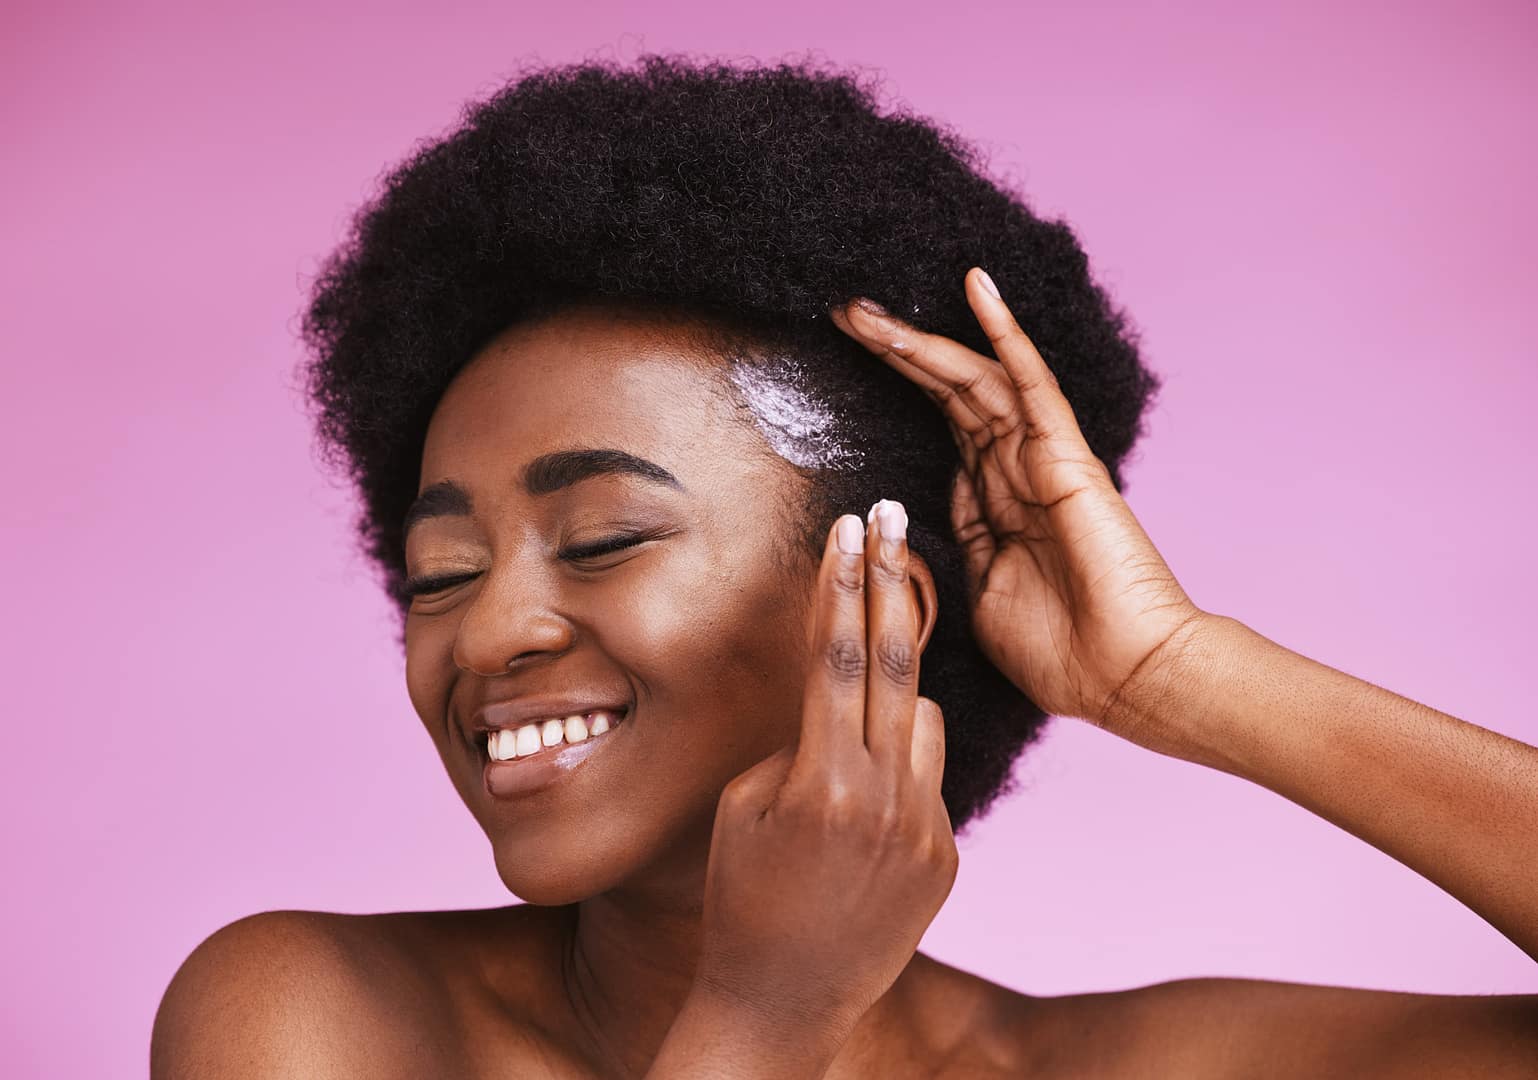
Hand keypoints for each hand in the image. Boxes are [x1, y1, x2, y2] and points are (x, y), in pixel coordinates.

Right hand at [692, 503, 956, 1040]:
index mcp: (822, 781)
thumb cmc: (740, 895)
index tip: (850, 527)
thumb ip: (804, 742)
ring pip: (925, 718)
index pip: (837, 655)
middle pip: (898, 662)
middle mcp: (884, 799)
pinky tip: (858, 818)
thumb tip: (846, 697)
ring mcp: (924, 829)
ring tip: (845, 740)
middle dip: (893, 581)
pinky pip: (929, 778)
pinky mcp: (947, 856)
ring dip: (892, 701)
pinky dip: (898, 771)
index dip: (843, 583)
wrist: (781, 1000)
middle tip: (894, 520)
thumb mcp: (747, 805)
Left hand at [829, 269, 1210, 750]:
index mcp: (996, 501)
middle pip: (949, 391)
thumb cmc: (1056, 652)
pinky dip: (1005, 333)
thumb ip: (958, 544)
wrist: (1122, 678)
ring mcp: (1042, 457)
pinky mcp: (1065, 456)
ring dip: (921, 340)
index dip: (898, 385)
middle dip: (896, 351)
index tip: (848, 352)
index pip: (941, 423)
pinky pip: (1030, 383)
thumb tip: (923, 509)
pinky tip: (976, 286)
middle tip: (845, 311)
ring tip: (866, 308)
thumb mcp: (980, 593)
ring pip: (974, 379)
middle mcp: (1017, 468)